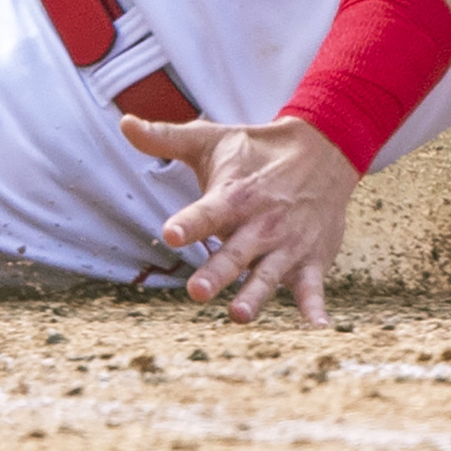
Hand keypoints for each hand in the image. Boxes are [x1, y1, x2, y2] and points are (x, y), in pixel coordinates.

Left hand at [123, 110, 358, 325]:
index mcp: (236, 195)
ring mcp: (288, 243)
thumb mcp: (213, 140)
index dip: (190, 223)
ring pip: (268, 274)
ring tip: (239, 316)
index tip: (171, 233)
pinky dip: (315, 307)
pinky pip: (312, 287)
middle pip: (236, 251)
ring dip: (255, 295)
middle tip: (195, 291)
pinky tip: (317, 328)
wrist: (326, 148)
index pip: (208, 211)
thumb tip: (124, 123)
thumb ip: (167, 138)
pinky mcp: (312, 259)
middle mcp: (262, 221)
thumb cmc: (258, 151)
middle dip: (217, 272)